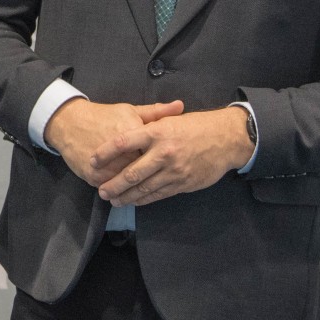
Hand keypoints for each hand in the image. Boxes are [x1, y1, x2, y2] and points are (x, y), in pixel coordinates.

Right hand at [45, 98, 184, 187]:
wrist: (69, 122)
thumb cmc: (103, 116)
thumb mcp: (130, 110)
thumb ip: (156, 112)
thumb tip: (181, 106)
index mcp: (134, 134)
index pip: (156, 153)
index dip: (164, 161)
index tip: (172, 164)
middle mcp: (122, 153)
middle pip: (144, 172)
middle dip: (154, 179)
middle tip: (163, 183)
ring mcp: (107, 167)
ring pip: (128, 185)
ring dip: (137, 192)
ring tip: (149, 194)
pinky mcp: (94, 176)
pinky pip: (112, 189)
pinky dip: (121, 194)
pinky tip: (129, 196)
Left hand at [94, 106, 253, 207]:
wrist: (226, 139)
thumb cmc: (195, 126)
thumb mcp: (169, 119)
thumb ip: (147, 126)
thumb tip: (122, 134)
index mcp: (156, 132)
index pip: (123, 143)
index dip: (105, 153)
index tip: (92, 161)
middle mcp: (163, 152)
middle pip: (131, 173)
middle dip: (113, 184)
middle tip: (100, 190)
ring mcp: (174, 171)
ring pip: (144, 188)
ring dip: (125, 196)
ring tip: (113, 199)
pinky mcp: (183, 184)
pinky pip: (158, 194)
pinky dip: (143, 199)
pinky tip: (133, 201)